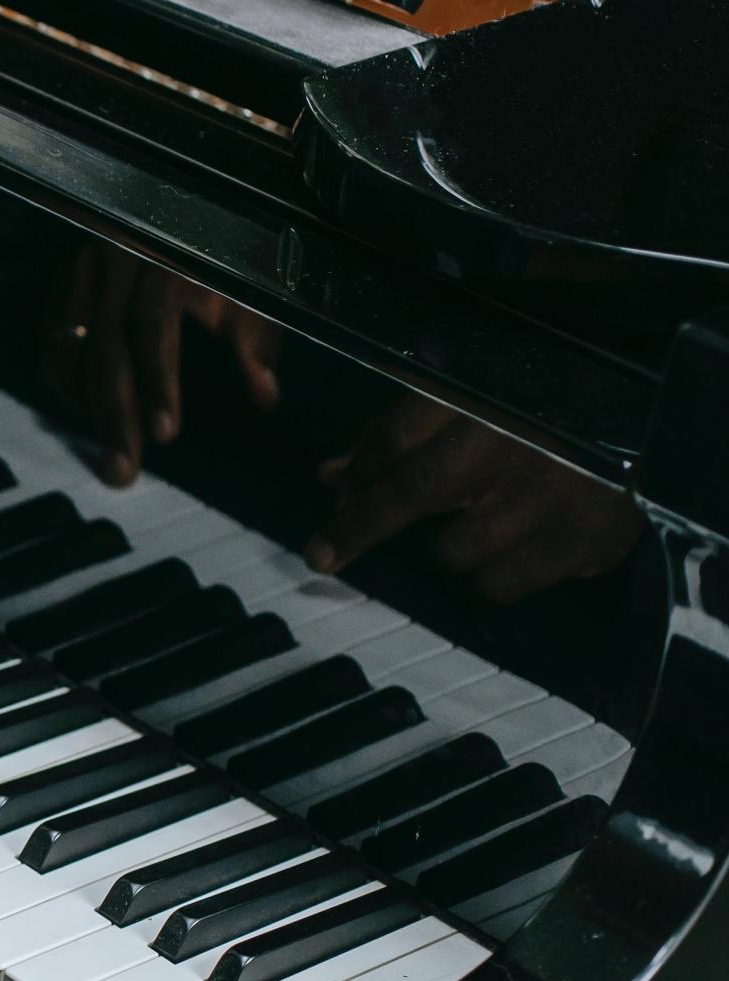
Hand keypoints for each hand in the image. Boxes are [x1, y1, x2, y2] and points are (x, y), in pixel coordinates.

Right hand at [48, 244, 281, 484]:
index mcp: (167, 254)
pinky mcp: (67, 278)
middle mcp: (118, 256)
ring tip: (104, 449)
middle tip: (121, 469)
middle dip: (114, 412)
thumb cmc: (230, 254)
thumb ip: (256, 340)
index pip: (152, 323)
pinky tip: (82, 410)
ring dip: (84, 403)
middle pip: (105, 343)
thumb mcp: (252, 288)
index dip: (157, 381)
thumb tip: (265, 396)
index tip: (165, 433)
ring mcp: (86, 266)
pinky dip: (63, 377)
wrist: (196, 206)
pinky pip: (53, 335)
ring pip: (71, 343)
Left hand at [306, 395, 643, 602]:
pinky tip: (520, 547)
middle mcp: (515, 442)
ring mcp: (552, 493)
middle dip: (359, 528)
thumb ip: (399, 435)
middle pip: (413, 492)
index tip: (326, 516)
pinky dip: (499, 576)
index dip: (354, 482)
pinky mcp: (586, 538)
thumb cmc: (548, 403)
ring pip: (456, 550)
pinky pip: (505, 583)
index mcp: (485, 396)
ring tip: (485, 523)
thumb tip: (332, 477)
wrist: (654, 413)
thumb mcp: (474, 399)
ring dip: (453, 546)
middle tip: (325, 554)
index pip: (393, 442)